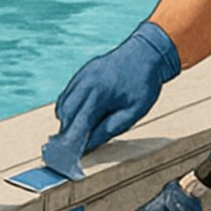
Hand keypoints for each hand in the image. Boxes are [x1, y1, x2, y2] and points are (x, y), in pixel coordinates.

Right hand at [50, 21, 180, 155]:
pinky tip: (80, 117)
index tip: (68, 158)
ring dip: (67, 121)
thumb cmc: (143, 83)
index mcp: (98, 93)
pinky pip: (68, 95)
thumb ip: (110, 128)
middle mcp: (85, 83)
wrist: (146, 52)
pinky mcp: (82, 74)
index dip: (72, 142)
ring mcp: (81, 76)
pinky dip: (69, 108)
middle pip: (66, 114)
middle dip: (67, 133)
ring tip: (77, 134)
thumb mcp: (134, 111)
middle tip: (72, 149)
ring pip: (63, 104)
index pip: (78, 123)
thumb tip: (89, 144)